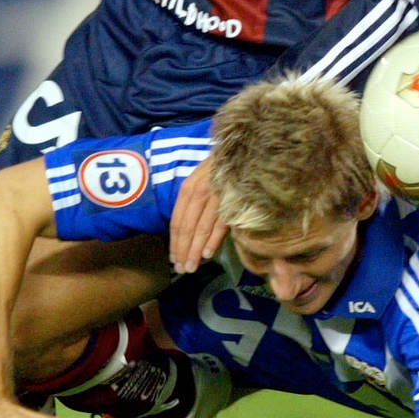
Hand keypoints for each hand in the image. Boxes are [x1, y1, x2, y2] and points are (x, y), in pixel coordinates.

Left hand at [169, 155, 226, 273]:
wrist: (244, 148)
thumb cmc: (222, 168)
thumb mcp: (202, 180)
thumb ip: (195, 202)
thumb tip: (189, 231)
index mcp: (188, 189)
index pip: (177, 221)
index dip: (175, 243)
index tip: (174, 260)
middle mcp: (199, 192)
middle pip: (187, 227)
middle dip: (183, 250)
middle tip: (182, 270)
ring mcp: (216, 194)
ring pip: (202, 227)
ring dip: (195, 250)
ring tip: (192, 267)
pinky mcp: (232, 197)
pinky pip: (221, 222)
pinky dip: (214, 239)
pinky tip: (207, 253)